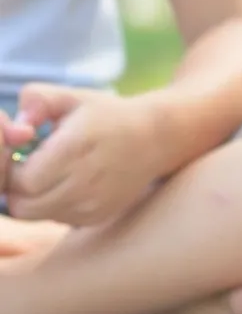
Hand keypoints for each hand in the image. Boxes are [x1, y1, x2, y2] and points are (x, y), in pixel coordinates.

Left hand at [7, 84, 160, 225]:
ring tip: (44, 171)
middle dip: (13, 186)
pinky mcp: (96, 218)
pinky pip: (56, 218)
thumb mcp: (71, 96)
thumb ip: (36, 100)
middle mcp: (85, 184)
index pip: (22, 181)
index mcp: (75, 149)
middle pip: (23, 205)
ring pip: (37, 215)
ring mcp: (92, 206)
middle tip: (24, 163)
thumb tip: (18, 125)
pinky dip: (49, 204)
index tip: (16, 150)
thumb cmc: (107, 115)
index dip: (9, 168)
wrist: (154, 140)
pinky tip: (62, 182)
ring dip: (30, 196)